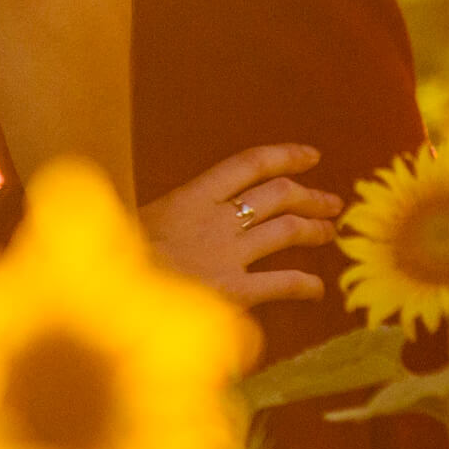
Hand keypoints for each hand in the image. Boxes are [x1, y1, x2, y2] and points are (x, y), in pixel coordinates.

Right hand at [140, 144, 341, 307]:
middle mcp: (217, 218)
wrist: (117, 292)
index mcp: (193, 194)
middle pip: (276, 196)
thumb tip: (193, 213)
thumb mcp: (146, 221)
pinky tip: (316, 289)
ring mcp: (228, 253)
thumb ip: (176, 216)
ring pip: (284, 232)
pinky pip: (279, 284)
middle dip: (308, 195)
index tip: (310, 155)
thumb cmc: (121, 255)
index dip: (283, 157)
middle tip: (332, 201)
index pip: (248, 165)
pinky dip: (302, 284)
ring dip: (312, 229)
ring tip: (330, 232)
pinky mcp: (234, 291)